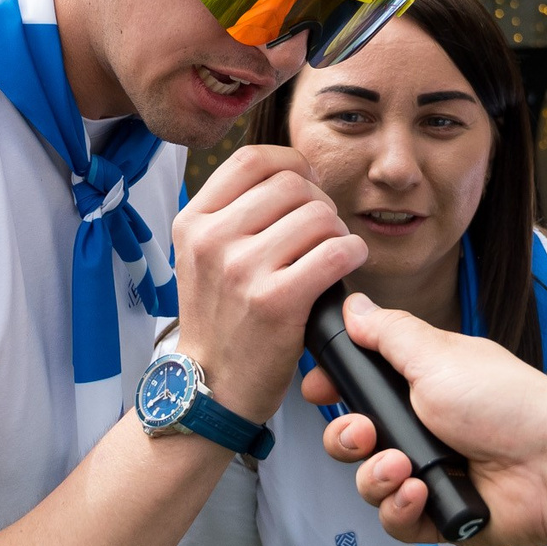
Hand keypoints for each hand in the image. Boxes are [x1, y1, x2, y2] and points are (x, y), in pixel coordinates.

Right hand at [174, 147, 363, 421]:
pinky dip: (353, 255)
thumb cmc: (220, 319)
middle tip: (322, 233)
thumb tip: (295, 172)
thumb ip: (234, 212)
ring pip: (319, 215)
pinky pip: (336, 252)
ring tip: (330, 255)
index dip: (291, 163)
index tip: (306, 185)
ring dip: (338, 232)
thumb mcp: (203, 256)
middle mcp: (213, 240)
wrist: (212, 386)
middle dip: (320, 203)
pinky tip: (346, 267)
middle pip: (292, 184)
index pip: (252, 159)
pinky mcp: (276, 301)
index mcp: (193, 221)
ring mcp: (242, 270)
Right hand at [306, 297, 546, 545]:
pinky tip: (418, 493)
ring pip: (370, 483)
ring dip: (375, 477)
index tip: (317, 389)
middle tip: (363, 433)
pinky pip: (396, 520)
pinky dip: (400, 509)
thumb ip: (389, 334)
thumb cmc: (508, 405)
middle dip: (346, 438)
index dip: (334, 389)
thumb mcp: (438, 357)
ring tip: (402, 467)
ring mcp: (433, 473)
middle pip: (355, 440)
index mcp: (424, 385)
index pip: (362, 387)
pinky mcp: (440, 515)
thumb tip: (355, 304)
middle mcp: (426, 429)